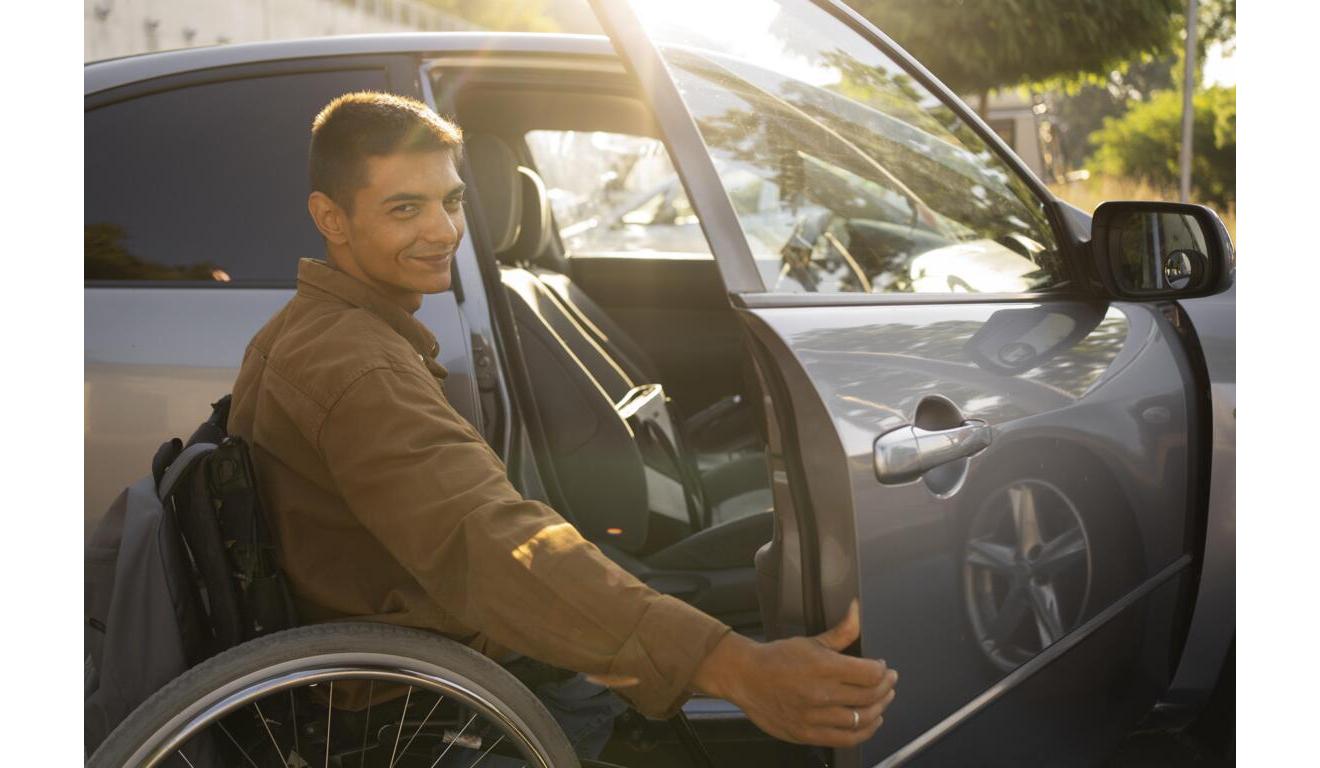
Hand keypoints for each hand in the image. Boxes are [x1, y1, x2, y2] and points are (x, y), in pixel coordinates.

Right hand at [690, 599, 896, 747]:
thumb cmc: (777, 658)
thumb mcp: (811, 641)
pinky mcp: (808, 734)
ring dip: (879, 710)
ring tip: (882, 701)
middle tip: (889, 682)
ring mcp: (815, 717)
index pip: (871, 673)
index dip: (883, 671)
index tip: (884, 667)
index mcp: (824, 667)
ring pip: (862, 719)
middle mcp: (822, 694)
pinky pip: (846, 739)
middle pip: (870, 696)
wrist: (746, 678)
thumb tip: (857, 610)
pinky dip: (864, 732)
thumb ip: (841, 631)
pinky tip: (870, 722)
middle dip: (886, 688)